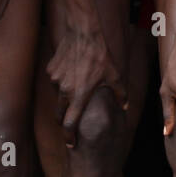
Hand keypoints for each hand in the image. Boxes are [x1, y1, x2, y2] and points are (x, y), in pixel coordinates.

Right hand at [46, 26, 127, 146]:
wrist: (84, 33)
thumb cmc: (102, 55)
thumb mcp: (115, 75)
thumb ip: (120, 93)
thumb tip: (124, 107)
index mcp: (79, 95)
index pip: (70, 124)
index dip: (69, 136)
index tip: (70, 143)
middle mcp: (64, 90)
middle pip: (60, 114)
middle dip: (64, 121)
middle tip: (71, 123)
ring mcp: (55, 80)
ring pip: (58, 96)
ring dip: (65, 98)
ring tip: (76, 90)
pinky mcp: (51, 70)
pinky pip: (55, 81)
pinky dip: (62, 82)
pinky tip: (72, 73)